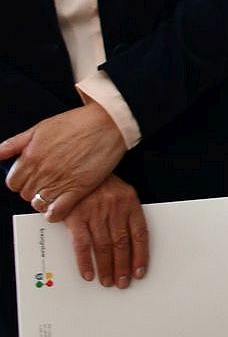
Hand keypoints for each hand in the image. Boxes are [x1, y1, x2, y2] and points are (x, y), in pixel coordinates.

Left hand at [1, 102, 127, 220]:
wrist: (106, 124)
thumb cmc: (75, 123)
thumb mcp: (40, 127)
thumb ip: (14, 143)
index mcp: (30, 157)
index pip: (13, 182)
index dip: (20, 181)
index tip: (30, 179)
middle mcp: (42, 171)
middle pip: (25, 194)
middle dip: (32, 190)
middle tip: (44, 184)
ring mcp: (59, 181)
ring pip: (38, 203)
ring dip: (43, 201)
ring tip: (52, 194)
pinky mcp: (78, 189)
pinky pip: (58, 211)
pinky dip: (54, 214)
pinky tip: (57, 209)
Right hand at [59, 173, 148, 287]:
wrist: (73, 168)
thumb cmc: (99, 184)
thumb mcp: (121, 193)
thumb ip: (126, 215)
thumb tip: (132, 245)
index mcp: (129, 203)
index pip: (140, 235)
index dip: (141, 256)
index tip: (140, 271)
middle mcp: (114, 209)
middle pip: (122, 244)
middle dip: (123, 266)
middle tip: (123, 281)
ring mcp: (94, 213)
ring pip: (104, 247)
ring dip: (107, 268)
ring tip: (108, 281)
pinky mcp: (75, 217)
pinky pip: (82, 244)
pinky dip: (86, 261)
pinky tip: (89, 273)